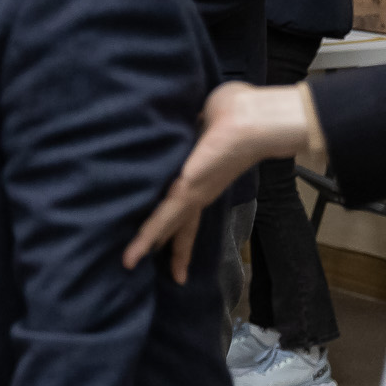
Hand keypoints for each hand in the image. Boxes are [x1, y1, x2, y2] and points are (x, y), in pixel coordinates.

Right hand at [123, 81, 322, 278]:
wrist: (256, 117)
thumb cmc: (240, 110)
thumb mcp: (207, 113)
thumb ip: (194, 120)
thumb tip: (184, 113)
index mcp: (205, 173)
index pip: (188, 203)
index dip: (180, 219)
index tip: (172, 236)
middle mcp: (201, 189)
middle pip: (183, 225)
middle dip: (175, 250)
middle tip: (172, 275)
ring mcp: (195, 192)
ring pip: (168, 224)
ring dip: (148, 244)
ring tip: (129, 263)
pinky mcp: (188, 190)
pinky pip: (162, 217)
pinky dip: (147, 235)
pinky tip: (133, 252)